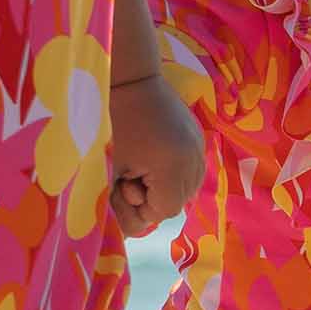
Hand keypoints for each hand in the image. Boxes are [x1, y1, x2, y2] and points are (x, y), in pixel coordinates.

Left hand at [109, 74, 204, 236]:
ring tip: (141, 162)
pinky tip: (153, 153)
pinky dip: (170, 171)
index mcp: (172, 167)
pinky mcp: (198, 139)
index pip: (163, 212)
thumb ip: (123, 206)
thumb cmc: (111, 122)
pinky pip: (188, 170)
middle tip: (128, 173)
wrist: (129, 77)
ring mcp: (199, 148)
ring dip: (160, 185)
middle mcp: (194, 160)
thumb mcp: (112, 169)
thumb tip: (133, 232)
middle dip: (149, 197)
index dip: (138, 207)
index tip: (121, 185)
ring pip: (183, 189)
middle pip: (175, 204)